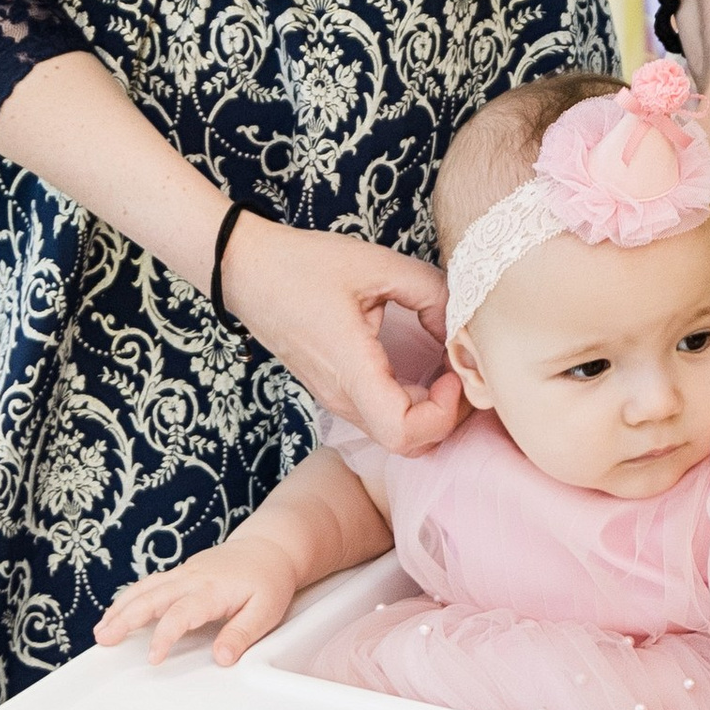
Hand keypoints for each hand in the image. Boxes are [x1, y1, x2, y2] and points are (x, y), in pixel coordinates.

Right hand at [98, 532, 301, 665]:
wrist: (270, 548)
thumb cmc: (269, 580)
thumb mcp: (266, 610)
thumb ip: (242, 634)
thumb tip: (222, 658)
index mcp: (213, 589)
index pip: (181, 613)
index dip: (164, 636)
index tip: (153, 658)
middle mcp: (193, 578)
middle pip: (151, 597)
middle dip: (124, 618)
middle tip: (104, 639)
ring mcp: (184, 573)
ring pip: (145, 588)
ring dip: (120, 608)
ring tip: (101, 631)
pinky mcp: (180, 573)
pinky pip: (149, 584)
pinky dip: (129, 598)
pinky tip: (117, 613)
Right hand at [222, 220, 463, 452]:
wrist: (246, 271)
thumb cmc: (302, 265)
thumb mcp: (377, 264)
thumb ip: (430, 293)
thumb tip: (459, 327)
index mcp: (350, 369)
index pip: (403, 434)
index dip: (443, 415)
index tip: (452, 373)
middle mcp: (342, 396)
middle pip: (408, 445)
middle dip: (449, 416)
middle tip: (463, 371)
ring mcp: (337, 398)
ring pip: (398, 436)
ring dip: (434, 412)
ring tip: (449, 368)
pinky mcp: (337, 391)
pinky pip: (384, 417)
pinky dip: (415, 404)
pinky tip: (428, 368)